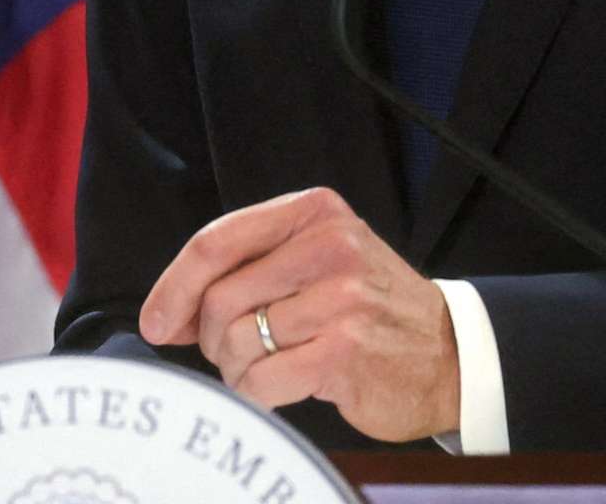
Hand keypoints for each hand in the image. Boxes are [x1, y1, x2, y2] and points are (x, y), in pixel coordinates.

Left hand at [136, 186, 459, 442]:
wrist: (450, 353)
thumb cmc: (369, 307)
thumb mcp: (318, 260)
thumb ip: (249, 271)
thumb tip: (167, 313)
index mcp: (314, 213)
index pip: (217, 241)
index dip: (173, 285)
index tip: (156, 321)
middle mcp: (328, 247)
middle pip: (219, 298)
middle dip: (211, 338)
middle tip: (232, 353)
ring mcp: (339, 301)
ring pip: (236, 341)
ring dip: (235, 370)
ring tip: (264, 369)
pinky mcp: (344, 353)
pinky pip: (261, 380)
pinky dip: (257, 393)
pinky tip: (278, 389)